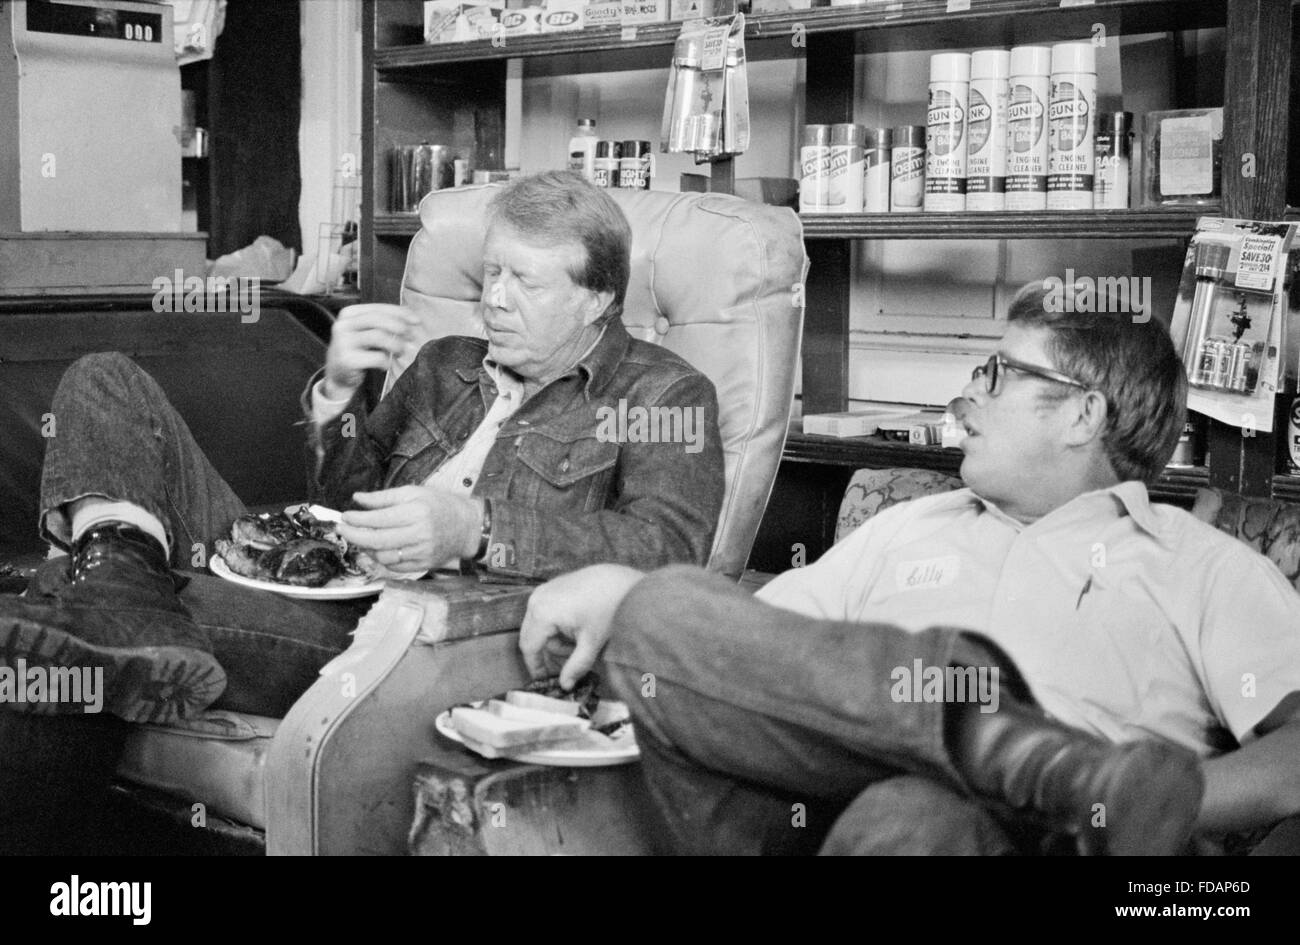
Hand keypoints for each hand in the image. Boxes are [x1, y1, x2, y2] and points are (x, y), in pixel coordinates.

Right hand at [323, 303, 420, 400]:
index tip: (417, 321)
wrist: (339, 375)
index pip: (378, 308)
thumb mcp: (368, 332)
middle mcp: (343, 325)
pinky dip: (387, 361)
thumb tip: (414, 320)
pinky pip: (377, 357)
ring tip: (401, 352)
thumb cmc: (359, 351)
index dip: (400, 313)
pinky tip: (386, 365)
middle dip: (399, 327)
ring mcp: (343, 342)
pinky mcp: (347, 360)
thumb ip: (385, 323)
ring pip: (378, 336)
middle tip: (411, 337)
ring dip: (396, 345)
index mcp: (349, 313)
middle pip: (378, 319)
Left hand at [336, 485, 480, 571]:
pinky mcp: (423, 564)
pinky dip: (382, 558)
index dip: (357, 519)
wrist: (467, 526)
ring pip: (383, 556)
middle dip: (354, 535)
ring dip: (367, 548)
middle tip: (342, 530)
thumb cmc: (439, 505)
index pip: (378, 519)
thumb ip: (384, 497)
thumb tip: (357, 499)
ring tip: (363, 538)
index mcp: (416, 512)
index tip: (345, 516)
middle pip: (376, 540)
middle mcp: (419, 534)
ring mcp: (421, 552)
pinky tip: (379, 548)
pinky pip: (394, 566)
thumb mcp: (413, 492)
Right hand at [519, 565, 644, 688]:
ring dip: (557, 638)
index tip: (547, 680)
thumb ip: (576, 667)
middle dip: (551, 652)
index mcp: (542, 613)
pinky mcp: (553, 585)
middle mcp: (537, 599)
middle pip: (533, 636)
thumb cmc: (608, 609)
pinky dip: (559, 624)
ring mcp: (544, 589)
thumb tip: (565, 686)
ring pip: (540, 625)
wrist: (622, 580)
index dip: (536, 667)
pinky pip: (547, 612)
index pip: (529, 648)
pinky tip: (579, 626)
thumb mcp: (592, 643)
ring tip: (581, 640)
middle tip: (572, 660)